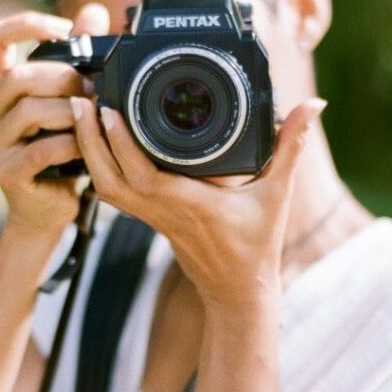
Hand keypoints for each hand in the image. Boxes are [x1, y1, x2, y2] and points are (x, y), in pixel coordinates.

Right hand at [0, 4, 110, 237]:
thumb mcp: (68, 103)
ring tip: (94, 115)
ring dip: (70, 111)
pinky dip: (69, 144)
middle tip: (93, 87)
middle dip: (62, 77)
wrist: (47, 209)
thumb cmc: (59, 154)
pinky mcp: (8, 173)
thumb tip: (95, 12)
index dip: (26, 24)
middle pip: (19, 77)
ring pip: (29, 112)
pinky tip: (86, 146)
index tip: (64, 29)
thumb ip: (77, 59)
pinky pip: (41, 150)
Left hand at [69, 96, 326, 311]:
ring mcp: (153, 217)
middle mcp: (164, 211)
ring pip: (106, 187)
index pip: (145, 175)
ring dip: (88, 151)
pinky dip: (99, 167)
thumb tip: (313, 107)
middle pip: (110, 179)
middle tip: (79, 99)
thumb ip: (291, 148)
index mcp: (191, 204)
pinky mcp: (150, 219)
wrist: (237, 291)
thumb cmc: (256, 247)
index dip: (120, 144)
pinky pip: (114, 194)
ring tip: (80, 113)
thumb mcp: (278, 194)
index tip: (108, 109)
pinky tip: (95, 141)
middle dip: (89, 140)